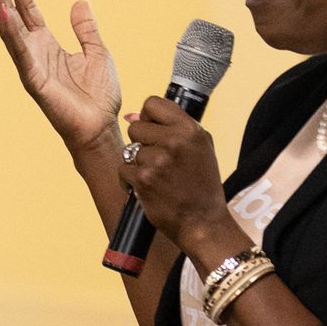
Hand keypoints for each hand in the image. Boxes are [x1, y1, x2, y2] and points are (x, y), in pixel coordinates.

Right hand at [0, 0, 121, 153]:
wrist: (100, 128)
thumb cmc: (97, 97)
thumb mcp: (97, 51)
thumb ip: (85, 28)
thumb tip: (79, 1)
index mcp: (46, 43)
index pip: (27, 5)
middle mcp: (34, 51)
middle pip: (10, 11)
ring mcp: (30, 65)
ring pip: (9, 28)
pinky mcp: (34, 81)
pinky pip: (20, 53)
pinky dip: (11, 32)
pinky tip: (4, 12)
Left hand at [123, 97, 235, 254]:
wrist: (203, 222)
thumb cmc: (202, 185)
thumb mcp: (201, 147)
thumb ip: (172, 126)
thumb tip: (132, 116)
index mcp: (190, 129)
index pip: (152, 103)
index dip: (149, 117)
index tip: (154, 131)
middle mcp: (174, 141)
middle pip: (136, 127)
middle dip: (142, 143)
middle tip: (160, 160)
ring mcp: (157, 160)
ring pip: (129, 150)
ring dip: (139, 164)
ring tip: (159, 178)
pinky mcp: (143, 180)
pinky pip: (123, 169)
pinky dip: (131, 181)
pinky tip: (149, 189)